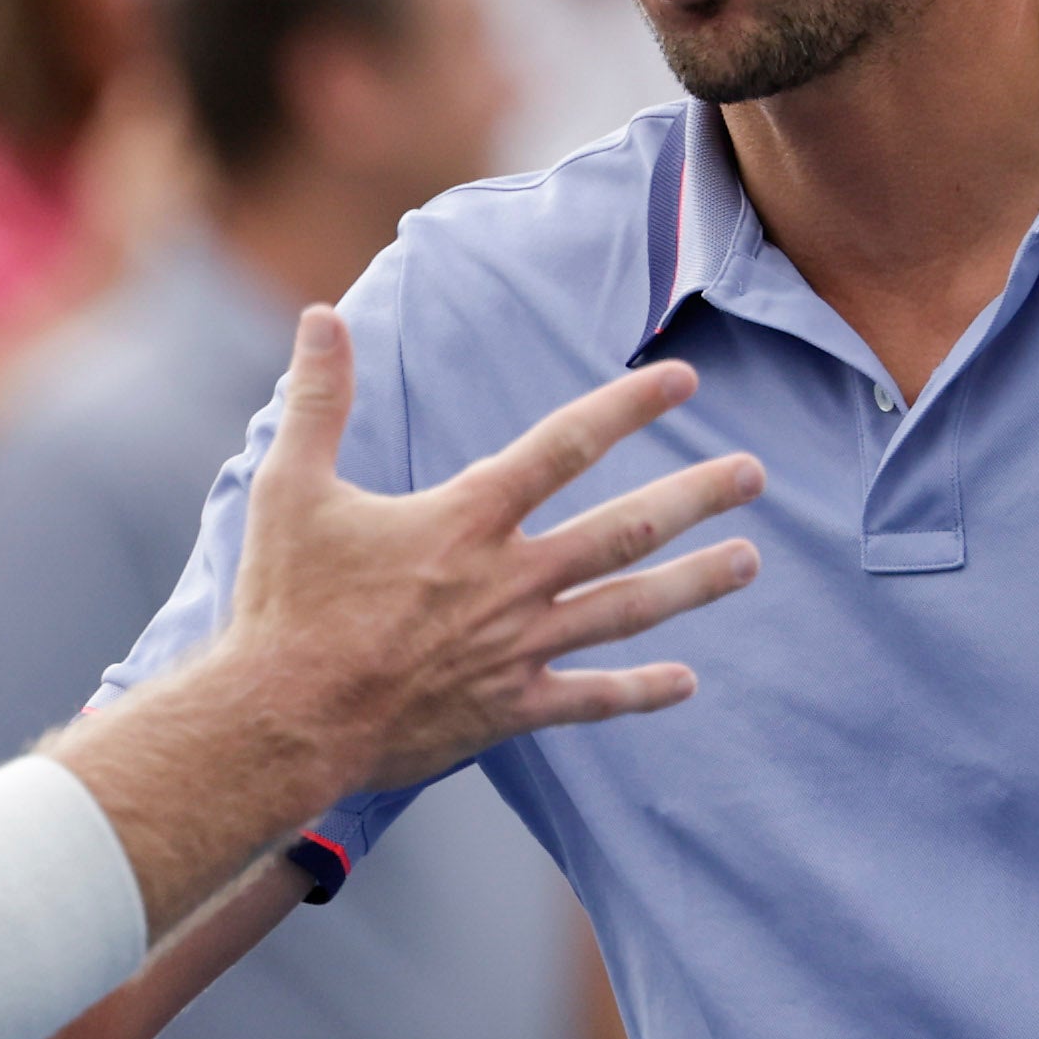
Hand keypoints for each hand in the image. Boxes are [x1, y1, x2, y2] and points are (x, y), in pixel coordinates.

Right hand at [209, 312, 761, 801]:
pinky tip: (686, 682)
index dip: (629, 407)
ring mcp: (517, 647)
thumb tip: (321, 316)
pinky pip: (589, 699)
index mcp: (466, 518)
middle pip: (625, 528)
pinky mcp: (508, 707)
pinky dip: (639, 692)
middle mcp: (509, 579)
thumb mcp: (290, 489)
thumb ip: (319, 400)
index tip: (685, 381)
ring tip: (749, 561)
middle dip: (696, 497)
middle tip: (753, 475)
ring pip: (626, 609)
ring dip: (694, 583)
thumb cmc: (284, 605)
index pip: (566, 445)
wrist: (284, 721)